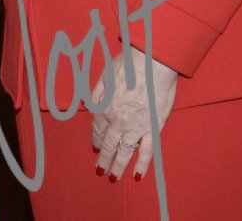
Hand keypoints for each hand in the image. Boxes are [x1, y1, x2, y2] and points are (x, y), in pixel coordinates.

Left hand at [90, 47, 178, 182]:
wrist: (152, 63)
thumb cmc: (128, 64)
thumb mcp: (104, 75)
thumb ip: (96, 93)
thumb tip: (88, 105)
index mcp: (105, 108)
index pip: (97, 129)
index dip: (95, 140)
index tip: (94, 148)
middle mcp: (118, 122)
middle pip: (108, 145)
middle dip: (103, 159)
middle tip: (100, 171)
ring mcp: (136, 127)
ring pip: (124, 152)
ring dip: (118, 166)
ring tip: (113, 178)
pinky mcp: (153, 128)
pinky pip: (146, 151)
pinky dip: (142, 165)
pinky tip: (137, 175)